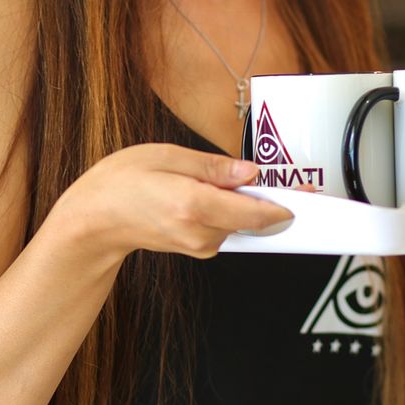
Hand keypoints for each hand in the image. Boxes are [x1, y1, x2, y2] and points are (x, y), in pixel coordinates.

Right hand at [52, 144, 290, 260]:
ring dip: (242, 204)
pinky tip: (209, 195)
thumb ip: (213, 166)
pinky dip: (228, 212)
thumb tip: (250, 173)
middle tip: (275, 180)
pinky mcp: (196, 249)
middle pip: (253, 218)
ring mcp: (198, 245)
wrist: (93, 220)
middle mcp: (200, 232)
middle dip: (263, 197)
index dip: (287, 206)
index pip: (256, 214)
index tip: (311, 199)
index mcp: (194, 205)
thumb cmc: (121, 182)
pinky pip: (226, 227)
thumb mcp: (166, 156)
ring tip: (218, 180)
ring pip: (240, 223)